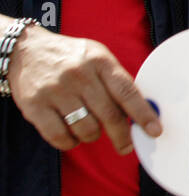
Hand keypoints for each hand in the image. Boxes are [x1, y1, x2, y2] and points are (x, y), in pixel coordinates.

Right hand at [7, 25, 161, 153]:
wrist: (26, 49)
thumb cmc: (72, 58)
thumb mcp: (98, 58)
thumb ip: (118, 82)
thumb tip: (144, 112)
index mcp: (100, 62)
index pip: (127, 92)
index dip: (143, 114)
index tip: (155, 131)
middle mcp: (79, 75)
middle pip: (109, 115)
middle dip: (122, 136)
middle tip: (125, 145)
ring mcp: (56, 90)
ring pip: (86, 128)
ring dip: (92, 136)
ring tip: (89, 127)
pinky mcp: (34, 105)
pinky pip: (59, 136)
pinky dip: (69, 142)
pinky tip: (71, 134)